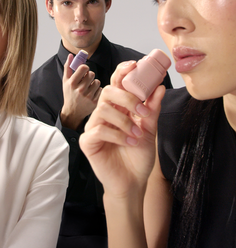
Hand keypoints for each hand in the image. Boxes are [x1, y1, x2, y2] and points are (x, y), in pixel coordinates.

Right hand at [60, 54, 101, 129]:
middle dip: (89, 76)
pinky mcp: (94, 102)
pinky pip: (101, 89)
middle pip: (92, 74)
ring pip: (97, 81)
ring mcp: (88, 97)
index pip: (84, 68)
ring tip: (89, 88)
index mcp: (72, 83)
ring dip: (94, 83)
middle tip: (86, 80)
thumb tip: (71, 55)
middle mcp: (80, 90)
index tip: (84, 71)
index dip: (85, 68)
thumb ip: (68, 67)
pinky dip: (97, 90)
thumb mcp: (65, 81)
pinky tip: (92, 94)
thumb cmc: (69, 94)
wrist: (73, 112)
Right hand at [79, 61, 165, 198]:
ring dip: (124, 121)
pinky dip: (117, 134)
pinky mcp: (88, 141)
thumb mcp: (150, 130)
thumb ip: (152, 109)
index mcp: (119, 107)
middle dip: (126, 97)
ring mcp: (94, 126)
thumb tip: (159, 87)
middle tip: (141, 111)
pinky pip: (98, 129)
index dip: (123, 71)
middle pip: (108, 91)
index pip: (117, 83)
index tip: (136, 65)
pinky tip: (128, 142)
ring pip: (103, 109)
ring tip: (137, 135)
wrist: (132, 182)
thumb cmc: (138, 155)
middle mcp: (104, 114)